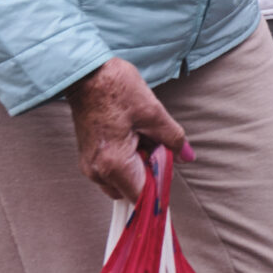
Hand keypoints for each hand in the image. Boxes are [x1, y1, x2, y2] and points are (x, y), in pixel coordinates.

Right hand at [66, 57, 188, 201]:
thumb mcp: (154, 113)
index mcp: (114, 164)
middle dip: (150, 174)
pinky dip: (127, 161)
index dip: (160, 190)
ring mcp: (90, 166)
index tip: (171, 176)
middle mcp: (97, 172)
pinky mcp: (88, 158)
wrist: (87, 75)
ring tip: (143, 137)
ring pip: (122, 181)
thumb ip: (173, 140)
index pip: (142, 196)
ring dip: (138, 167)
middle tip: (158, 146)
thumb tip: (186, 157)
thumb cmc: (116, 90)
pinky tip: (132, 137)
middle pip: (132, 190)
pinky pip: (112, 171)